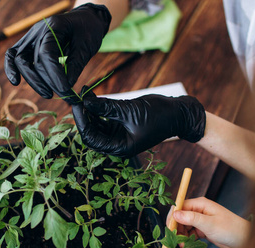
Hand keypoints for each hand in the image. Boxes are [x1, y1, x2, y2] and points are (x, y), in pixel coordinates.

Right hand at [4, 3, 110, 101]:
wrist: (85, 20)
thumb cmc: (87, 31)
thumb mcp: (86, 46)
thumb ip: (75, 66)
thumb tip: (66, 88)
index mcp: (54, 26)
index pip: (47, 53)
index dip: (55, 75)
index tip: (65, 90)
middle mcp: (38, 30)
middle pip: (33, 60)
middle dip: (47, 81)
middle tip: (63, 94)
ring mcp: (30, 37)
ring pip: (20, 60)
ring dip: (33, 80)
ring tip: (48, 94)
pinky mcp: (27, 45)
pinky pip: (13, 56)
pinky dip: (12, 69)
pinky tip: (16, 82)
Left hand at [72, 89, 205, 156]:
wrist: (177, 113)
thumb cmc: (158, 115)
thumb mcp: (130, 110)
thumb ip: (106, 107)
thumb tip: (85, 102)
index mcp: (119, 148)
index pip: (91, 138)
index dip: (81, 122)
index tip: (76, 104)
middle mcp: (116, 144)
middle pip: (91, 131)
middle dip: (83, 115)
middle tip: (77, 97)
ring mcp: (118, 134)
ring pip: (96, 123)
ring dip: (89, 109)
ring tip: (84, 93)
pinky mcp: (120, 124)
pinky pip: (104, 117)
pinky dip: (98, 107)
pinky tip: (92, 95)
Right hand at [166, 197, 250, 247]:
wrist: (246, 241)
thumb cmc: (231, 229)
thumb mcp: (209, 224)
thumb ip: (191, 218)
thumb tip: (175, 214)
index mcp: (200, 204)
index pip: (180, 206)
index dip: (173, 217)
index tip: (169, 229)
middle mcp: (200, 210)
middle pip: (181, 218)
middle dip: (178, 230)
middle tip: (178, 242)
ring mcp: (202, 220)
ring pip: (185, 227)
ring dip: (183, 237)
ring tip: (186, 247)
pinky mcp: (204, 230)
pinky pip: (192, 234)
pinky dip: (190, 242)